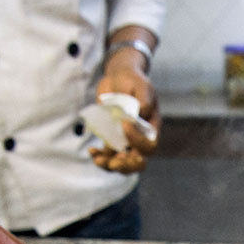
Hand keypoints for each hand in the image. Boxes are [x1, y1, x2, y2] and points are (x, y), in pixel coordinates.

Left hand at [89, 48, 158, 173]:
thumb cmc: (132, 80)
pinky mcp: (111, 139)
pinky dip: (100, 157)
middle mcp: (140, 138)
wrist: (118, 79)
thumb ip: (143, 101)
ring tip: (98, 159)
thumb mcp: (140, 85)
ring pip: (123, 163)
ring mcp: (126, 140)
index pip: (149, 144)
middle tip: (115, 160)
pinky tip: (92, 151)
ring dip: (110, 164)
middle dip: (127, 164)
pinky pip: (108, 155)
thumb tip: (137, 118)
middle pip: (139, 162)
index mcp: (151, 127)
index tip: (124, 123)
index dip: (137, 140)